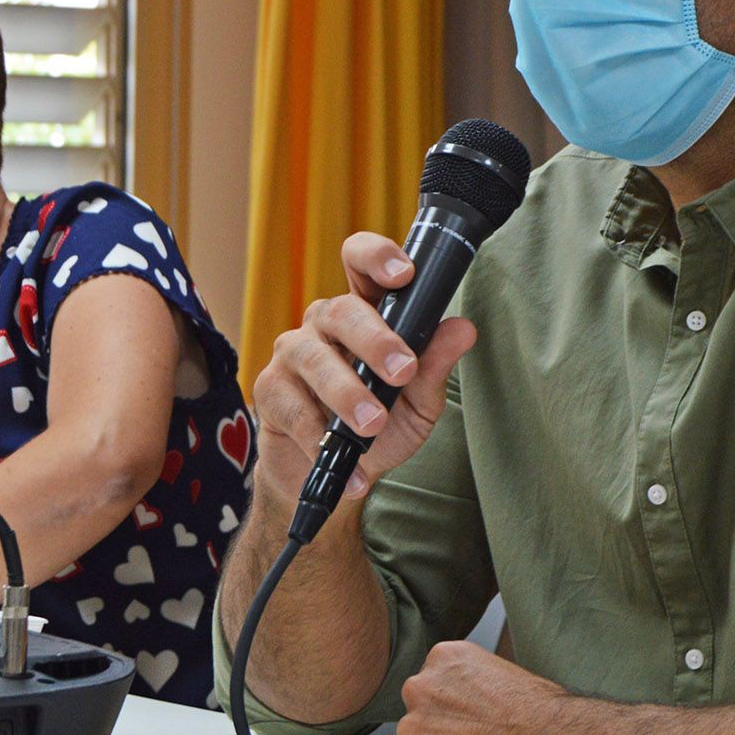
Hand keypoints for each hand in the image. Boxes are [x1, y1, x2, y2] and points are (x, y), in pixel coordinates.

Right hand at [252, 232, 478, 520]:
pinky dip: (321, 438)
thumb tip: (463, 329)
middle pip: (341, 311)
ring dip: (346, 392)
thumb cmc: (380, 428)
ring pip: (314, 359)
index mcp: (364, 313)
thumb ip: (434, 366)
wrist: (336, 477)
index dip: (376, 257)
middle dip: (375, 340)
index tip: (403, 275)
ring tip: (372, 424)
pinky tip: (348, 465)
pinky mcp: (270, 391)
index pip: (360, 263)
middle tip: (402, 371)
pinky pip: (294, 408)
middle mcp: (324, 324)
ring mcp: (293, 354)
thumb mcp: (417, 401)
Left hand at [396, 641, 573, 734]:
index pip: (432, 685)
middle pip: (420, 712)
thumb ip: (469, 684)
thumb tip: (464, 702)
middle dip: (440, 729)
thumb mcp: (500, 674)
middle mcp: (419, 686)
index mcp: (443, 658)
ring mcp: (412, 728)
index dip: (454, 708)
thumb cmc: (540, 714)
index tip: (472, 720)